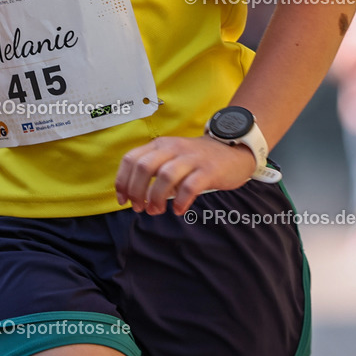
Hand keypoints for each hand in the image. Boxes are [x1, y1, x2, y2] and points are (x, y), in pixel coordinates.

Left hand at [115, 135, 255, 215]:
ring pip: (165, 176)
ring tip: (156, 211)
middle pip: (144, 167)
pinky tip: (179, 210)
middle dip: (136, 190)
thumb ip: (154, 170)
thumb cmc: (197, 159)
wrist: (233, 150)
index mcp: (160, 145)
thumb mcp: (171, 157)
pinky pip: (190, 185)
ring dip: (156, 197)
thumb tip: (135, 196)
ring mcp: (191, 158)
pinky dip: (181, 200)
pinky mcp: (208, 170)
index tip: (123, 199)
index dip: (122, 180)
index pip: (131, 158)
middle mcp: (173, 148)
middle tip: (139, 208)